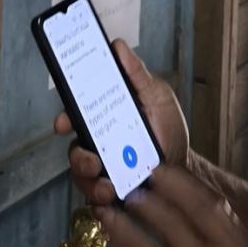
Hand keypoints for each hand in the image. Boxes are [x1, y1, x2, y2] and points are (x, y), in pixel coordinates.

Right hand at [54, 40, 188, 205]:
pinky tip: (113, 197)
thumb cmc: (167, 129)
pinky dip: (100, 200)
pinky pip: (95, 200)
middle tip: (92, 160)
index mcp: (104, 117)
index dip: (64, 118)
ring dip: (90, 181)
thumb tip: (117, 46)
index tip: (63, 123)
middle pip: (74, 150)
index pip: (75, 115)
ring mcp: (102, 169)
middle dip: (77, 157)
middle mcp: (98, 143)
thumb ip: (136, 74)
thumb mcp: (156, 96)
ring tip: (108, 185)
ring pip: (82, 176)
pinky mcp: (110, 193)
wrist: (184, 167)